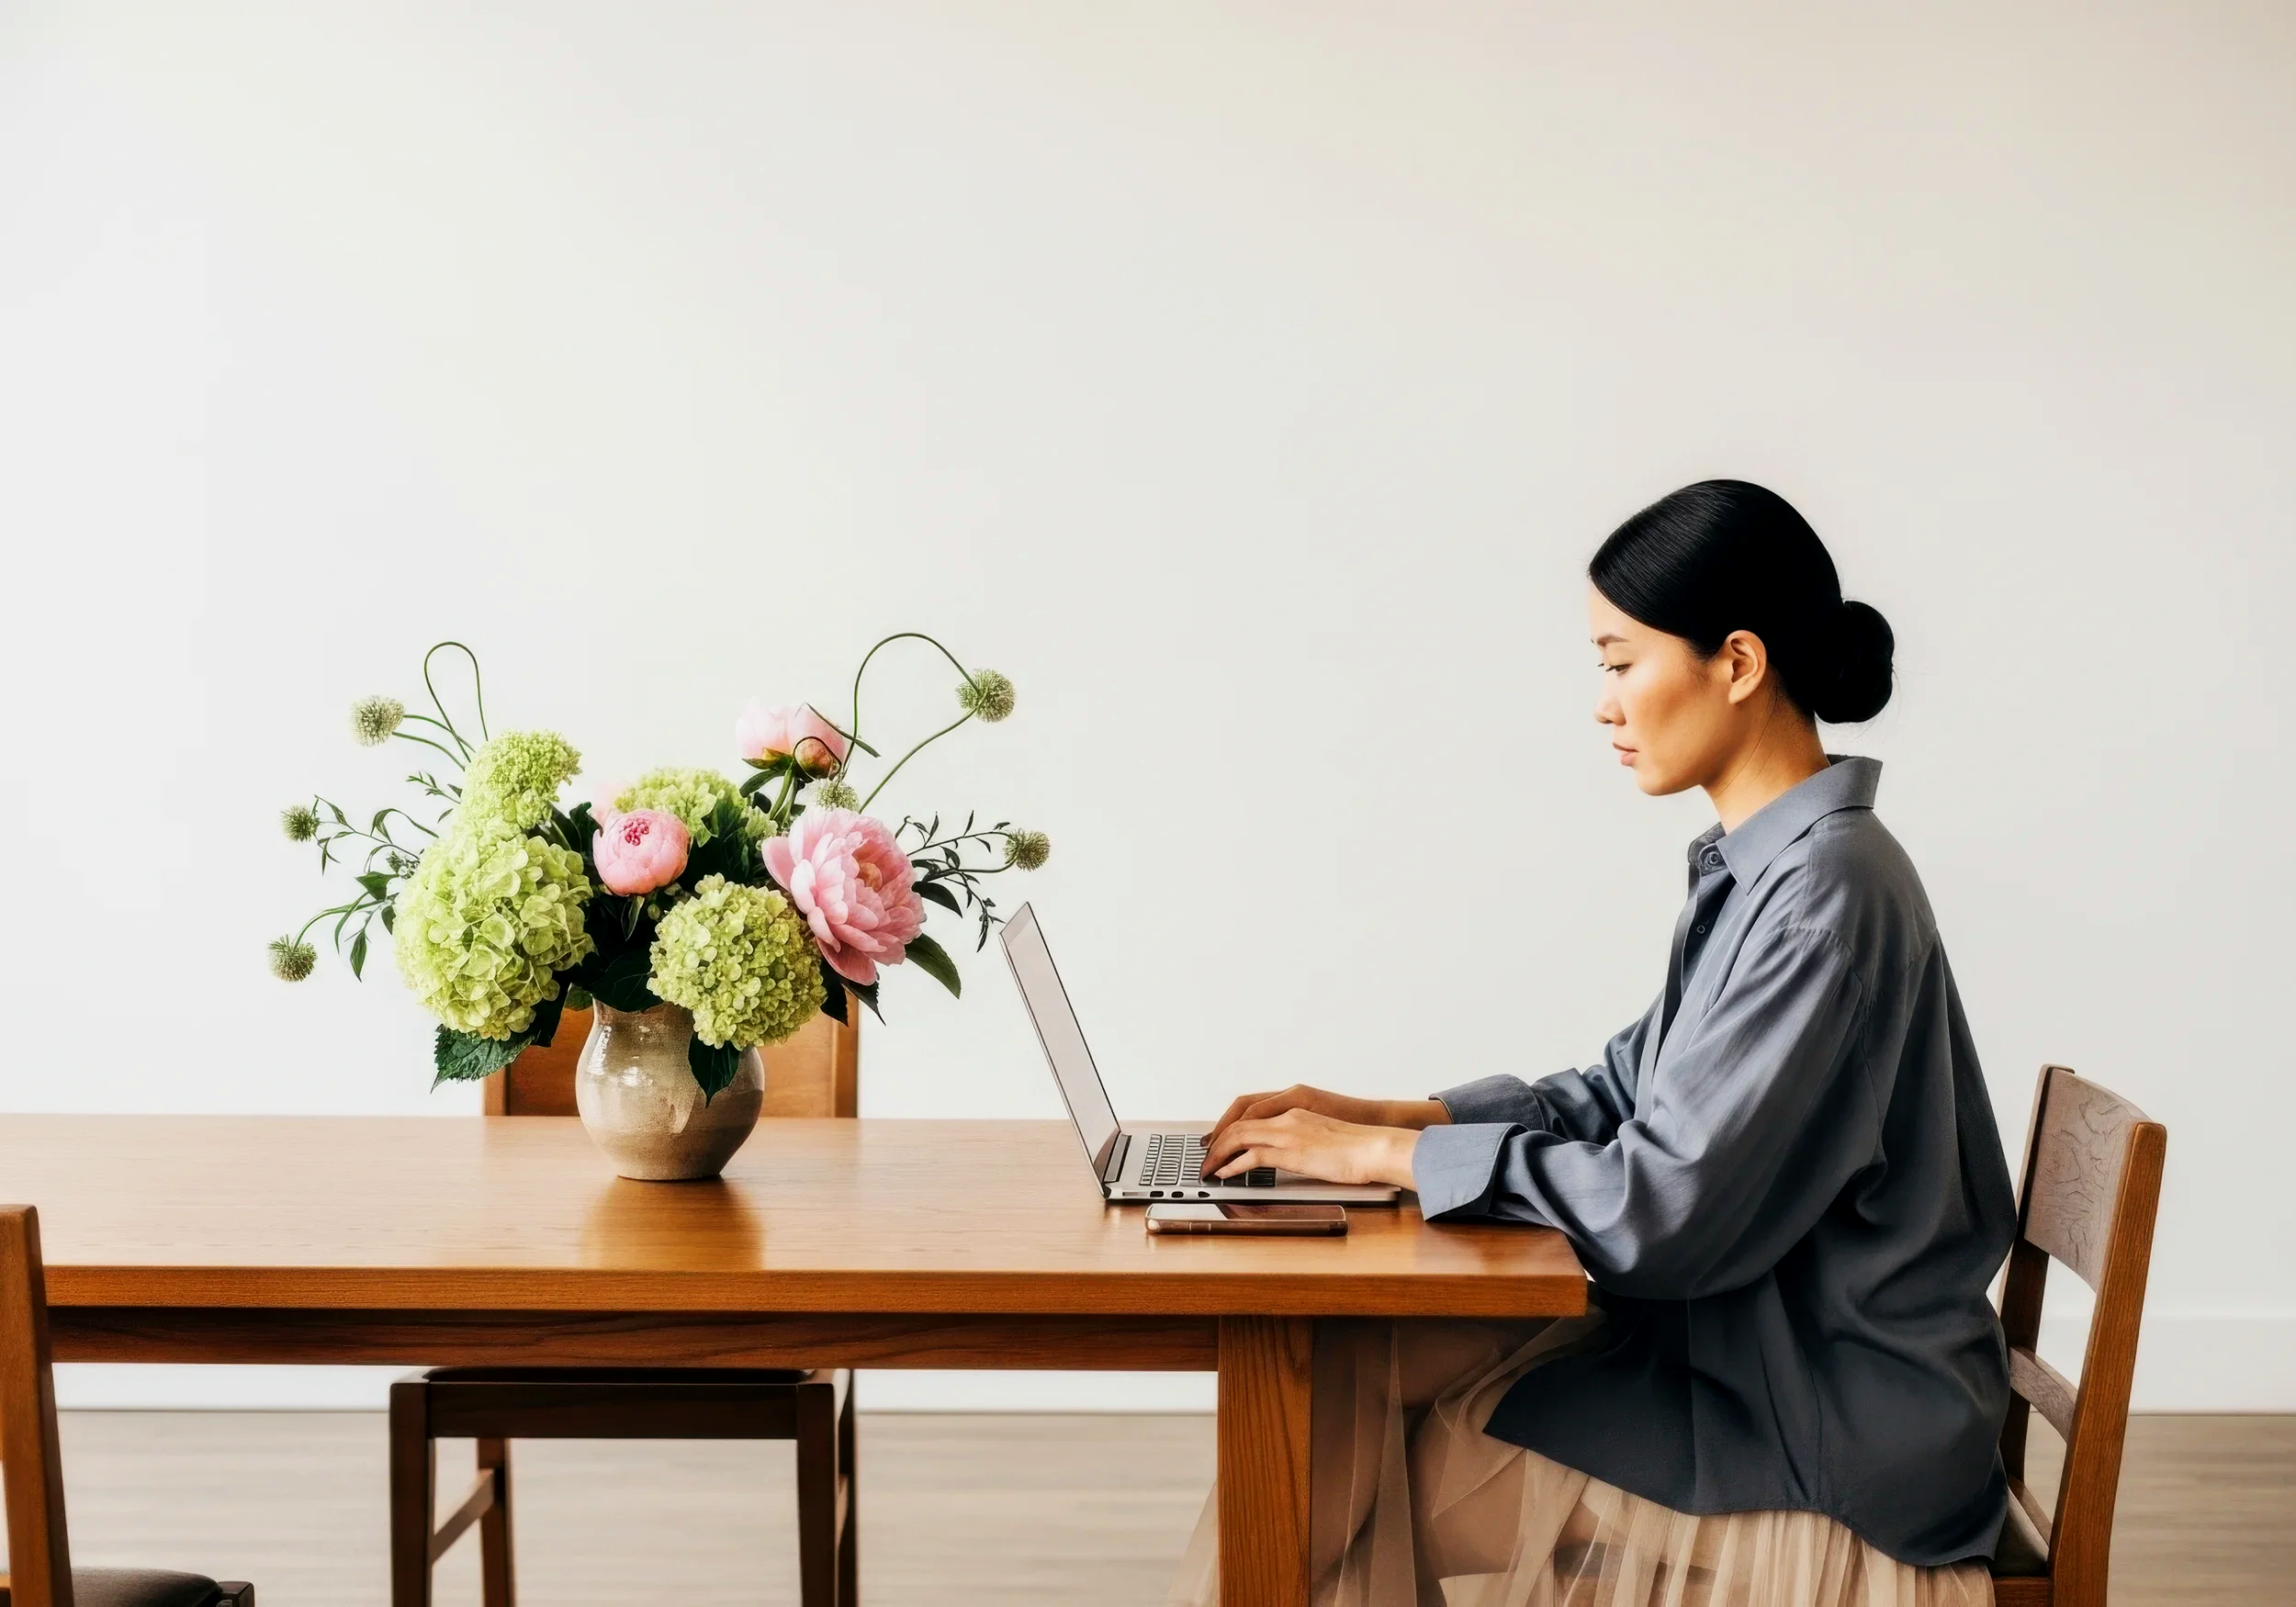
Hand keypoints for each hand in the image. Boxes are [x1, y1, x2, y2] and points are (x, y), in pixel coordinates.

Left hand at [1200, 1107, 1420, 1189]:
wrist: (1375, 1146)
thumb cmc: (1358, 1145)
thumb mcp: (1324, 1132)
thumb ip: (1303, 1135)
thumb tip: (1293, 1149)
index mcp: (1296, 1106)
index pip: (1250, 1108)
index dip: (1229, 1122)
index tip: (1217, 1137)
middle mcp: (1288, 1114)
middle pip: (1238, 1120)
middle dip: (1216, 1138)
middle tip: (1205, 1154)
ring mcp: (1288, 1131)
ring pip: (1239, 1135)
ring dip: (1219, 1152)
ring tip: (1209, 1168)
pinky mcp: (1291, 1151)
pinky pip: (1251, 1156)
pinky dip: (1233, 1165)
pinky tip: (1226, 1174)